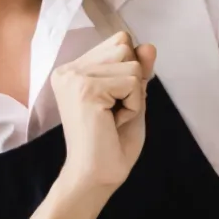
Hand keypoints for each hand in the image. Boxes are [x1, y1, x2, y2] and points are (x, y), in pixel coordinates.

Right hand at [53, 32, 155, 194]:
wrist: (97, 176)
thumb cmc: (112, 143)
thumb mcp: (132, 98)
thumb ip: (139, 70)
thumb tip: (149, 45)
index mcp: (74, 69)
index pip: (119, 42)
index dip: (129, 71)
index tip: (113, 102)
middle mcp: (69, 69)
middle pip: (125, 47)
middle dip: (132, 83)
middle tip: (113, 113)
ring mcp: (74, 77)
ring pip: (132, 65)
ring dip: (133, 96)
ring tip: (112, 118)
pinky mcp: (85, 88)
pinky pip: (132, 83)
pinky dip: (133, 106)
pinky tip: (113, 122)